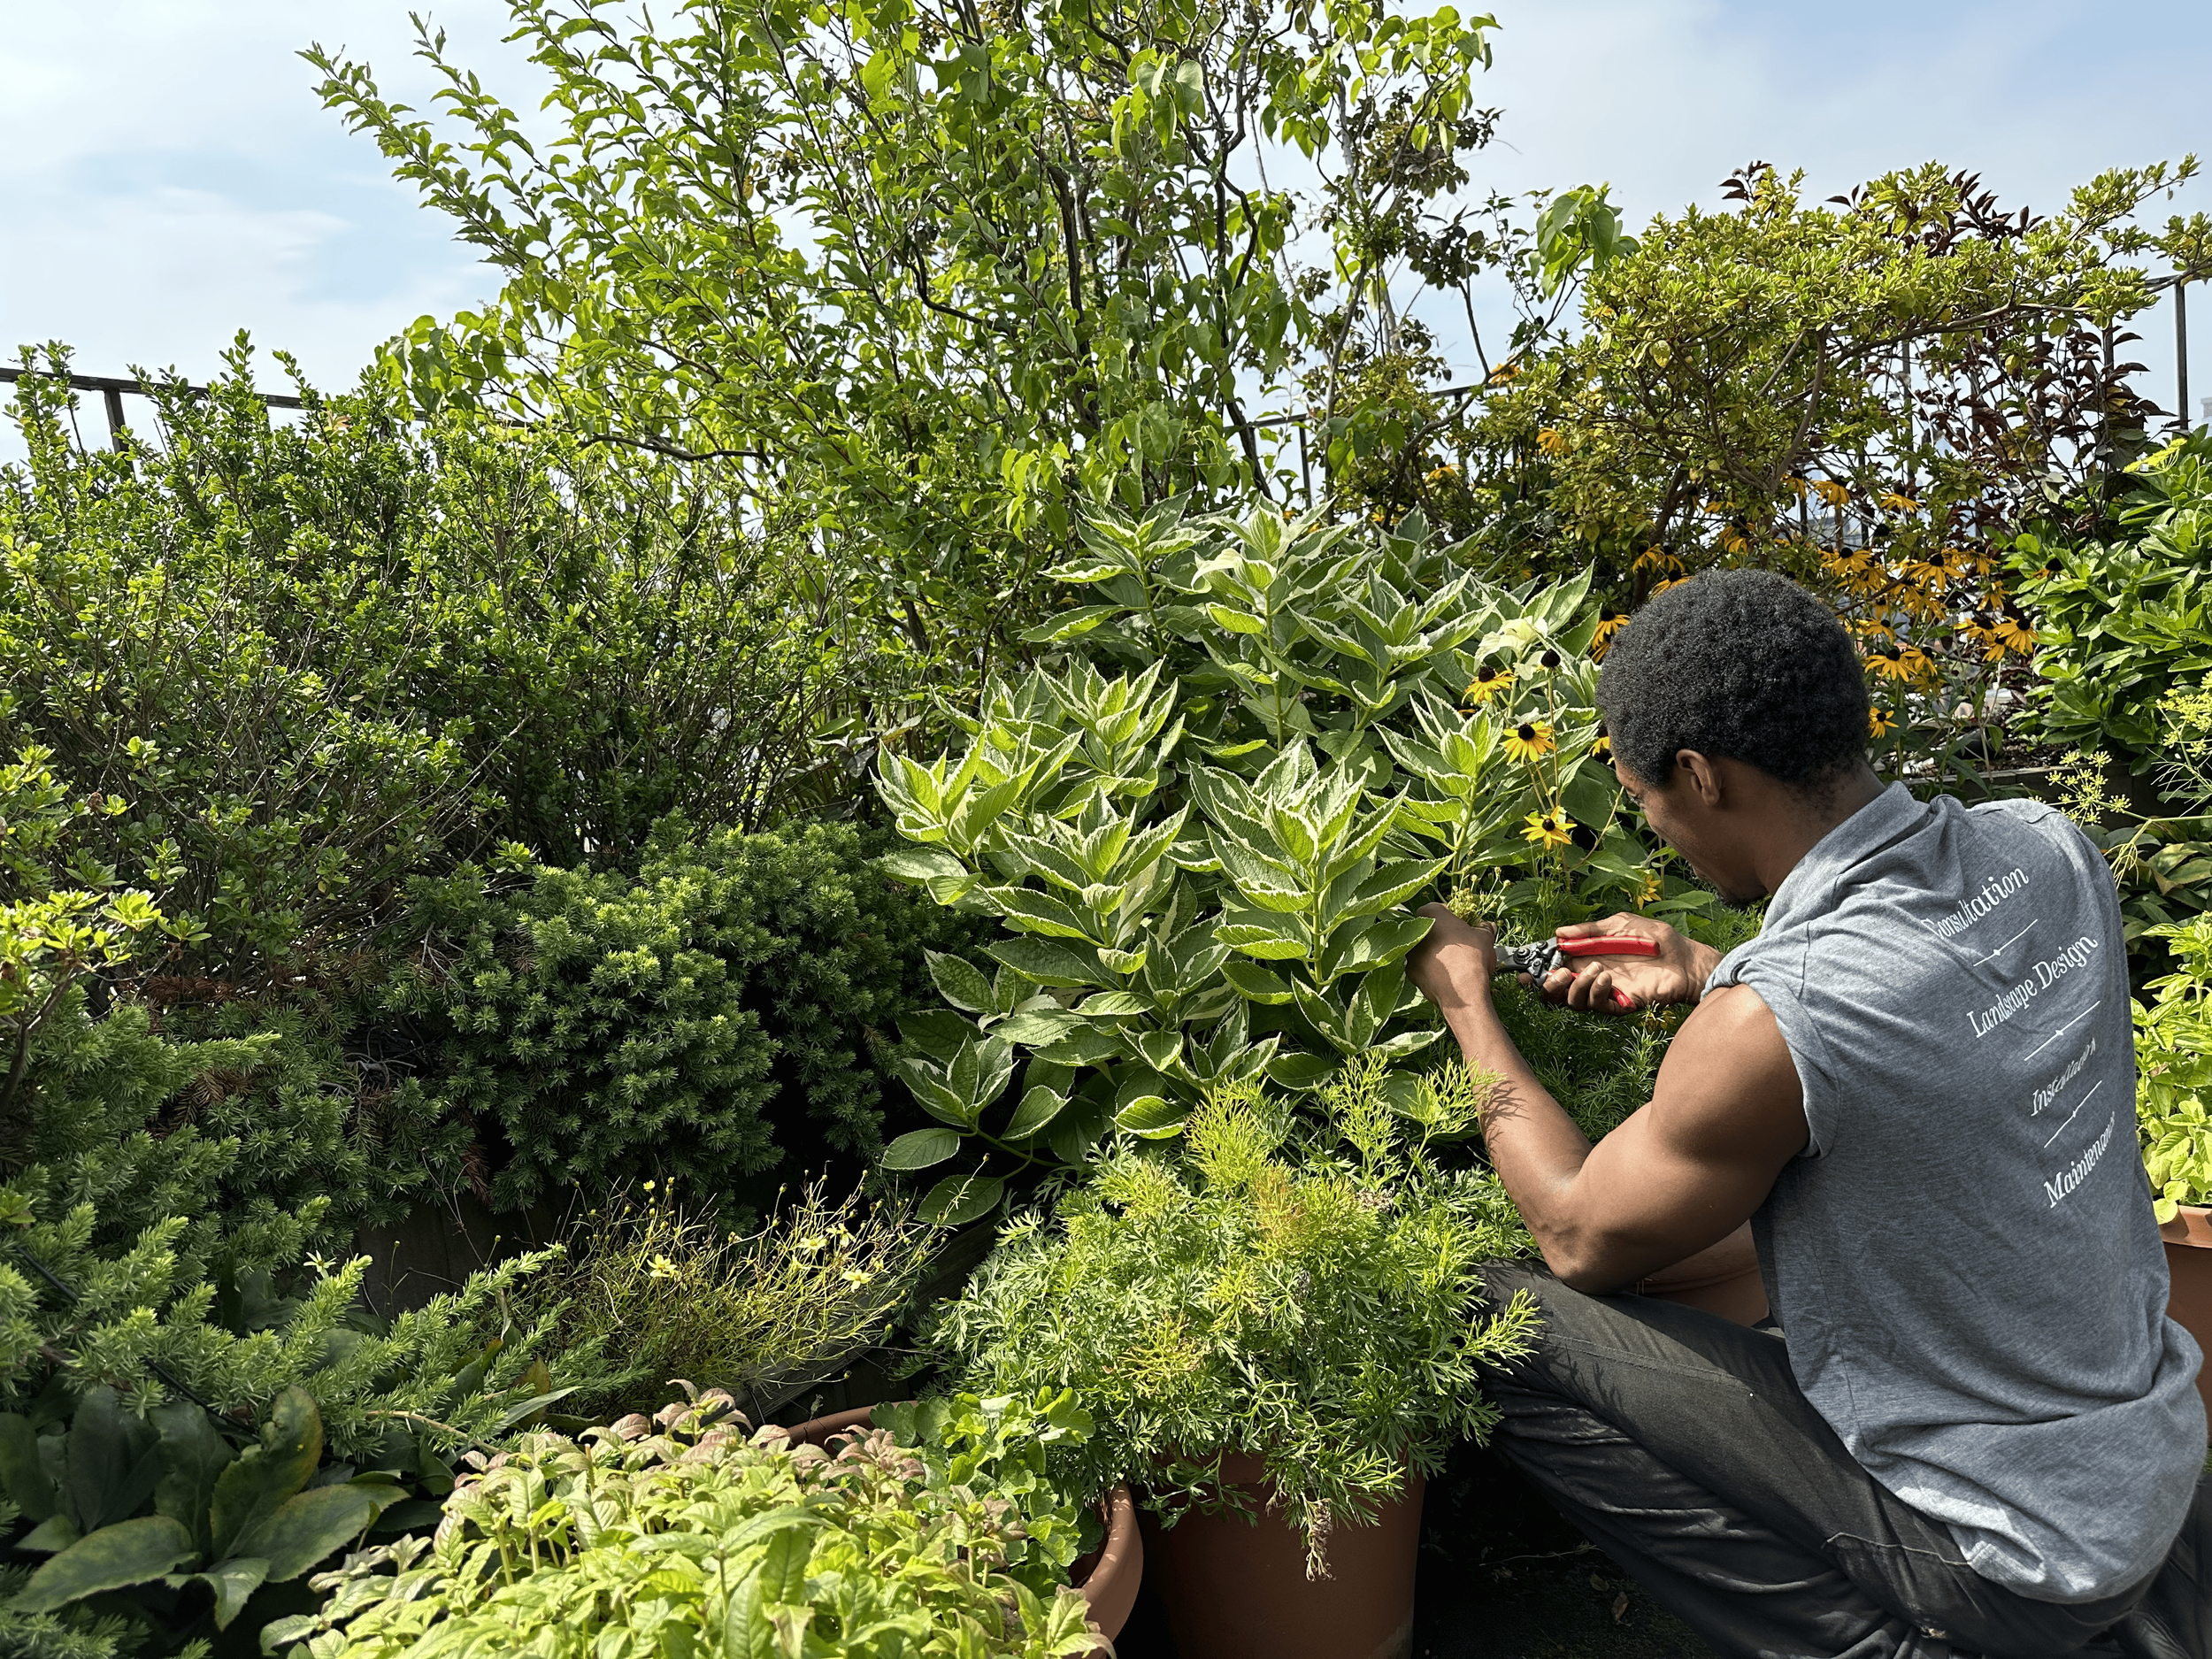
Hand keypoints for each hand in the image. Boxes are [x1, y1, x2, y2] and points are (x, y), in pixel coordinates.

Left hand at [1407, 903, 1497, 1013]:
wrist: (1462, 990)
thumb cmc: (1472, 957)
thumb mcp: (1484, 937)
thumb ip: (1484, 928)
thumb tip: (1488, 926)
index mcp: (1431, 915)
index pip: (1435, 908)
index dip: (1448, 915)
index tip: (1459, 924)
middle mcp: (1416, 932)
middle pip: (1428, 929)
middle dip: (1441, 935)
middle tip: (1457, 944)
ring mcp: (1410, 953)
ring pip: (1423, 949)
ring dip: (1435, 953)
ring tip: (1454, 962)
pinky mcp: (1411, 972)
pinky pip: (1422, 967)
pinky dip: (1431, 970)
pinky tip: (1447, 975)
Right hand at [1536, 913, 1720, 1014]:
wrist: (1686, 959)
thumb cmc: (1656, 939)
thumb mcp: (1619, 925)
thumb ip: (1589, 931)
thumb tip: (1559, 933)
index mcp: (1586, 956)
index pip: (1554, 967)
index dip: (1536, 971)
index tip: (1524, 971)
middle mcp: (1591, 977)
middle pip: (1556, 991)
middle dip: (1548, 985)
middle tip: (1558, 973)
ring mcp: (1604, 992)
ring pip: (1572, 1002)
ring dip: (1575, 987)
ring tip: (1595, 969)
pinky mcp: (1620, 1004)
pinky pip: (1597, 1006)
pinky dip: (1595, 993)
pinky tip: (1606, 978)